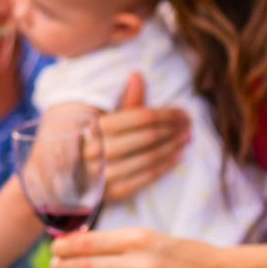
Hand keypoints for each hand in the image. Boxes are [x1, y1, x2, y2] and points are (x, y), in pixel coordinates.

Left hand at [48, 227, 225, 267]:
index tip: (55, 247)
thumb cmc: (182, 253)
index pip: (89, 244)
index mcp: (140, 239)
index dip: (66, 247)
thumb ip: (116, 242)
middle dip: (63, 266)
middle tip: (52, 264)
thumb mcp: (151, 236)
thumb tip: (77, 244)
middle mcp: (140, 266)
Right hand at [95, 74, 188, 202]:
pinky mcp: (114, 192)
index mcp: (97, 127)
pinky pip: (146, 178)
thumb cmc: (98, 142)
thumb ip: (126, 101)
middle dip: (173, 130)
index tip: (183, 113)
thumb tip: (137, 75)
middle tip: (189, 125)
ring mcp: (105, 174)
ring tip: (186, 139)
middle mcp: (99, 150)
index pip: (141, 117)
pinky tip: (177, 157)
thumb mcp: (108, 120)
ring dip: (173, 147)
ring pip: (149, 158)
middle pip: (148, 137)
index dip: (166, 114)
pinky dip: (165, 167)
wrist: (77, 179)